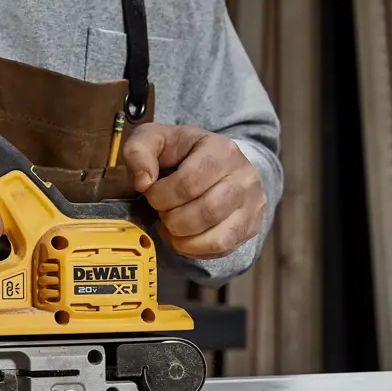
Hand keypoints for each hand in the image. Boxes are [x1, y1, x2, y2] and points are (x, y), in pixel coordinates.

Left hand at [123, 123, 265, 258]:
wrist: (215, 162)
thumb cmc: (181, 153)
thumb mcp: (155, 140)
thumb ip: (138, 152)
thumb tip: (142, 182)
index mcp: (221, 149)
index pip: (189, 183)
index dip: (162, 196)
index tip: (151, 193)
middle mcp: (244, 175)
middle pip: (206, 211)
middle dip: (172, 219)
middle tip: (163, 212)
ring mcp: (252, 202)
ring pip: (218, 237)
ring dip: (184, 238)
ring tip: (173, 226)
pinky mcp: (252, 225)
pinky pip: (223, 248)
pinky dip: (196, 249)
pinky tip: (185, 237)